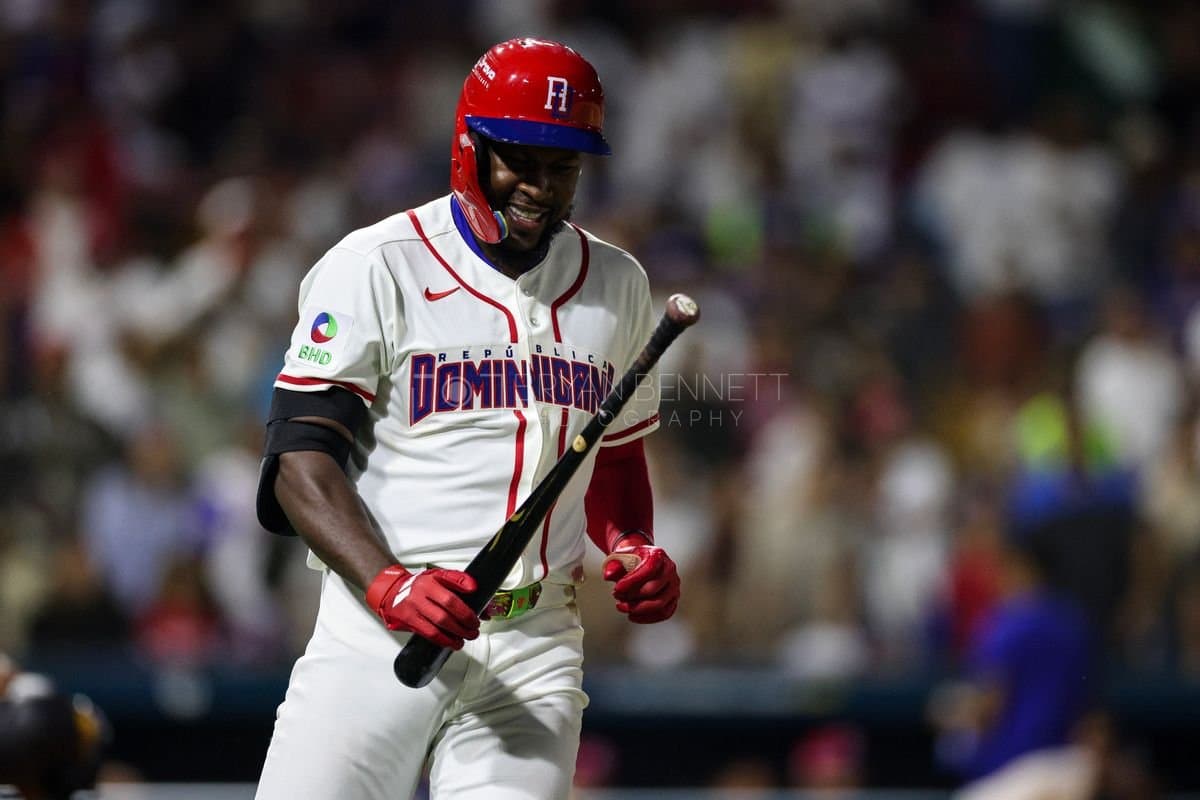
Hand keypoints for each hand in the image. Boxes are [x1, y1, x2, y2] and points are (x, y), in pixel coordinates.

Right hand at [365, 565, 479, 649]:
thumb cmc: (418, 585)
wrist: (392, 591)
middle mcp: (421, 593)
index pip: (451, 591)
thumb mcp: (437, 575)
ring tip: (467, 636)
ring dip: (456, 634)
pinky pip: (429, 634)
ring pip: (439, 625)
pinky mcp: (409, 621)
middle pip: (446, 611)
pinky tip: (452, 642)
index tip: (480, 612)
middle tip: (474, 628)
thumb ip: (457, 580)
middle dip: (465, 622)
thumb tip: (475, 589)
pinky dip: (444, 640)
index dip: (465, 605)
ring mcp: (414, 608)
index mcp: (430, 580)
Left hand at [601, 538, 679, 623]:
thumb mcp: (619, 557)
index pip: (648, 570)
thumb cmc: (631, 559)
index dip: (631, 581)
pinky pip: (664, 613)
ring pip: (660, 605)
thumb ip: (613, 565)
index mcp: (658, 555)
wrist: (640, 561)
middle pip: (653, 590)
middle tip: (617, 597)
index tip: (617, 588)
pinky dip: (647, 618)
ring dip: (638, 609)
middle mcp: (670, 570)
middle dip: (632, 597)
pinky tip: (632, 615)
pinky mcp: (673, 599)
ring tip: (623, 607)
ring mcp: (673, 585)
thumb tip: (608, 575)